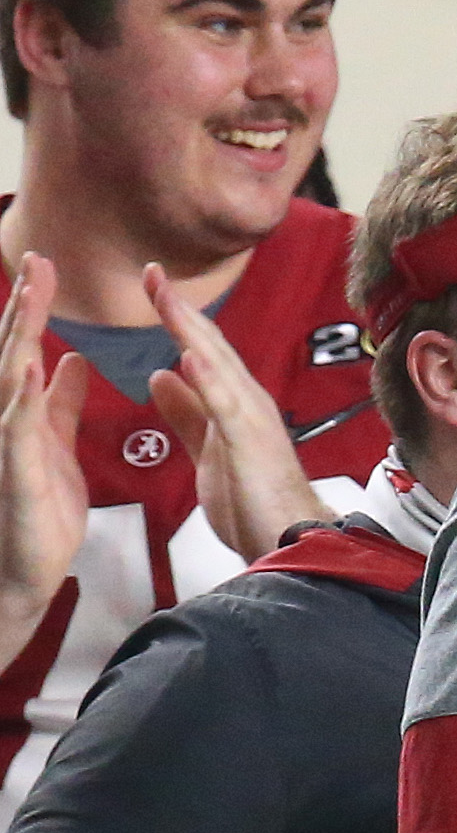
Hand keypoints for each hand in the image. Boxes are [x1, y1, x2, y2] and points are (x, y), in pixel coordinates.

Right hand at [0, 253, 88, 663]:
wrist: (22, 572)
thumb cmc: (38, 512)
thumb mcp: (58, 446)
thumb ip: (63, 403)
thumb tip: (73, 360)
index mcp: (20, 411)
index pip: (26, 349)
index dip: (34, 307)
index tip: (45, 266)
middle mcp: (5, 419)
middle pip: (12, 353)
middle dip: (25, 307)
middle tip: (37, 261)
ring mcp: (4, 445)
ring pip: (9, 381)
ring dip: (20, 338)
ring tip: (31, 297)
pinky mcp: (13, 475)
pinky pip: (17, 432)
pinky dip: (23, 399)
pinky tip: (30, 370)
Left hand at [142, 263, 331, 563]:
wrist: (292, 544)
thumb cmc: (257, 505)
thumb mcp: (208, 451)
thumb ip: (186, 413)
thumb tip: (160, 376)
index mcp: (235, 404)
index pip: (203, 350)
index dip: (177, 318)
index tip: (152, 285)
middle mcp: (247, 402)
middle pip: (209, 345)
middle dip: (179, 308)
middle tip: (151, 273)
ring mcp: (251, 420)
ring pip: (216, 365)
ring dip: (189, 329)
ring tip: (164, 296)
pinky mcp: (250, 444)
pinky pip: (225, 407)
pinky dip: (207, 380)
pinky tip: (188, 355)